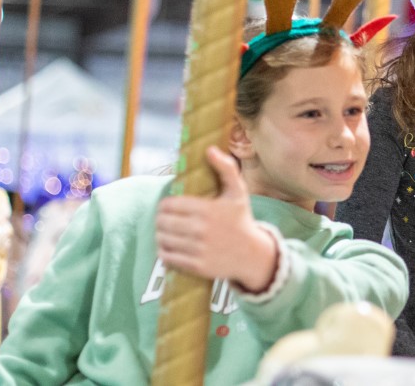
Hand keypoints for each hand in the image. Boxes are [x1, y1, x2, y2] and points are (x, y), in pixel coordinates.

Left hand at [155, 146, 279, 292]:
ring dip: (161, 236)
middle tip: (166, 220)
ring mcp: (199, 249)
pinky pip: (167, 258)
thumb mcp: (238, 192)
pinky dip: (164, 252)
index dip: (164, 205)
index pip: (168, 205)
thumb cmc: (242, 220)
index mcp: (207, 209)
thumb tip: (210, 149)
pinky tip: (170, 247)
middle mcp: (202, 230)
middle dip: (161, 220)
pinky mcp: (197, 266)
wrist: (253, 255)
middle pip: (162, 222)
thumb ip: (226, 168)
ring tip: (167, 233)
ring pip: (163, 240)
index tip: (169, 206)